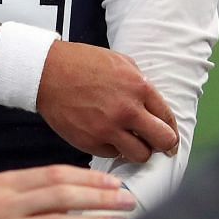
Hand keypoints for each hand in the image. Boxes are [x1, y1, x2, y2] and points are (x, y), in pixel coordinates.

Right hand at [36, 41, 177, 163]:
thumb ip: (141, 84)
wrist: (47, 73)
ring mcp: (108, 129)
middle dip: (163, 145)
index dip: (172, 130)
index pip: (168, 118)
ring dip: (139, 150)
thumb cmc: (82, 64)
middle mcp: (127, 111)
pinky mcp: (90, 142)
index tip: (170, 137)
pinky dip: (113, 148)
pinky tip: (107, 136)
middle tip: (158, 145)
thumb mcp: (121, 62)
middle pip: (162, 141)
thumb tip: (154, 106)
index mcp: (139, 88)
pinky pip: (112, 154)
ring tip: (131, 142)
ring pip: (139, 155)